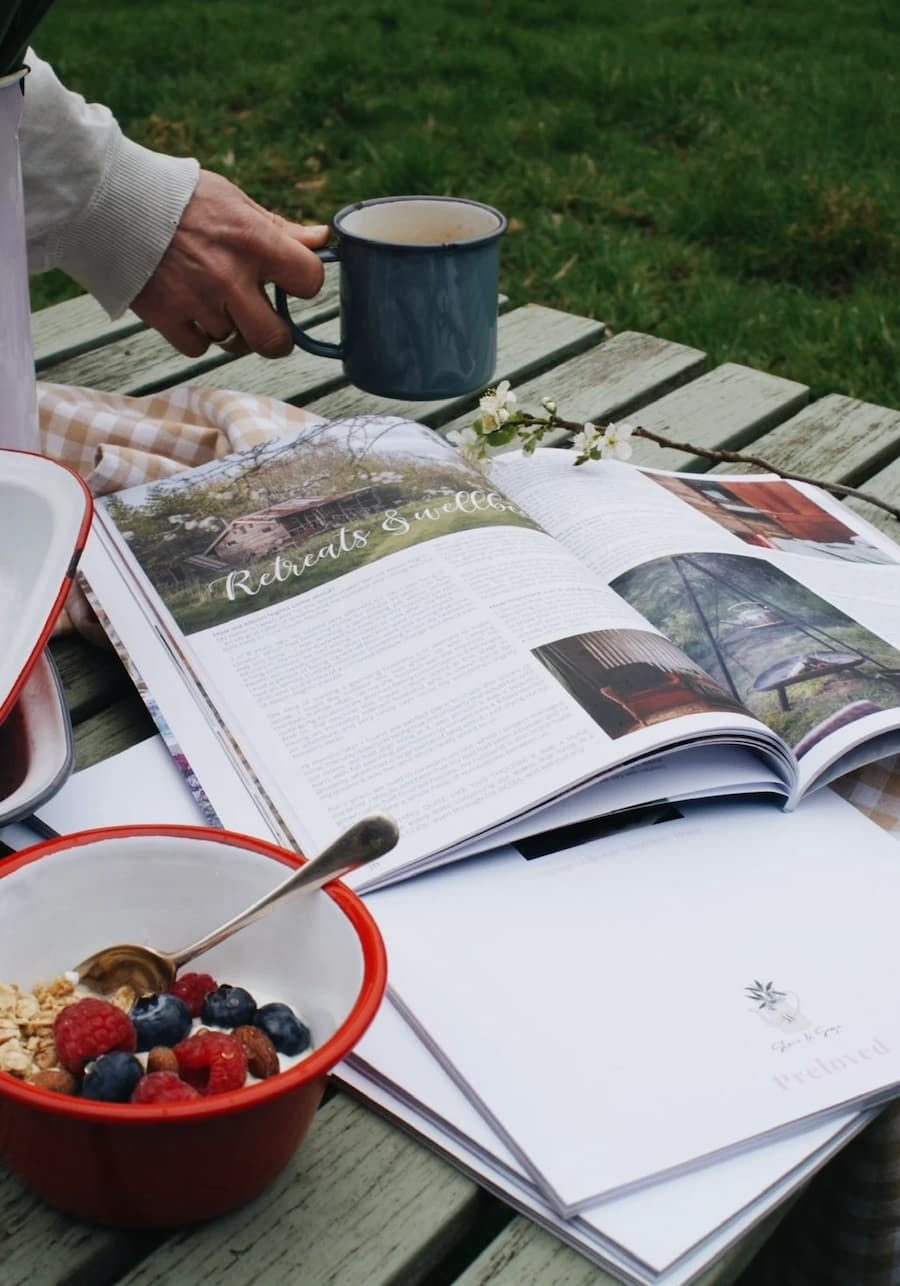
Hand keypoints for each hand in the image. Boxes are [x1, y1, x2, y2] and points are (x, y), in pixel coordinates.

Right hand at [131, 169, 330, 358]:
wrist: (109, 199)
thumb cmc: (177, 197)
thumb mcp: (234, 201)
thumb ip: (279, 228)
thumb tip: (322, 240)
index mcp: (253, 241)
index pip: (309, 281)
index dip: (305, 284)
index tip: (292, 281)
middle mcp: (229, 277)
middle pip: (275, 340)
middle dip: (277, 338)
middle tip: (267, 324)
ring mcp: (197, 301)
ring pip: (233, 342)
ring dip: (230, 328)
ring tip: (214, 300)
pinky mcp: (166, 316)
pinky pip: (198, 347)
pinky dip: (197, 334)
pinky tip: (188, 308)